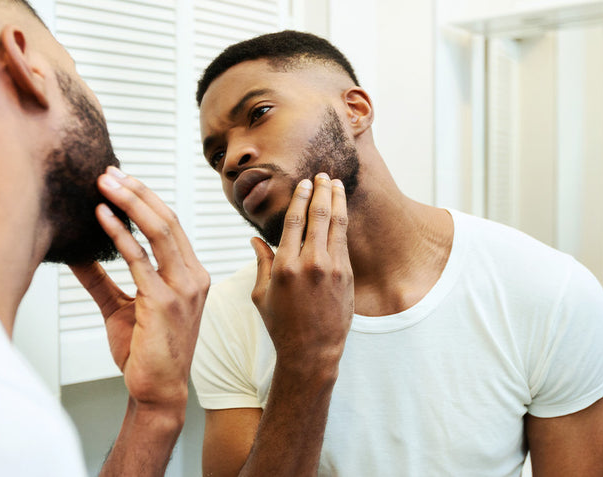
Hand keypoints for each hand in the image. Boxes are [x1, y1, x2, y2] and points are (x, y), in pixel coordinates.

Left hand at [69, 167, 209, 409]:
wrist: (156, 392)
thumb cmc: (145, 353)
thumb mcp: (120, 307)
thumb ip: (101, 278)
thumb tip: (76, 252)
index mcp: (190, 275)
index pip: (170, 224)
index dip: (145, 198)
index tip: (120, 179)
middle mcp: (193, 278)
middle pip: (167, 219)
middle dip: (136, 191)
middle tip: (108, 172)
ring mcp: (183, 289)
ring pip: (159, 231)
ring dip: (129, 203)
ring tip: (104, 184)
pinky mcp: (164, 303)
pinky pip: (140, 260)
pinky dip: (119, 235)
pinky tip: (102, 218)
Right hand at [250, 173, 352, 371]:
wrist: (312, 351)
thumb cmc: (282, 326)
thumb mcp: (262, 295)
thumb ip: (261, 262)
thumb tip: (255, 239)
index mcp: (284, 266)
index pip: (293, 221)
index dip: (300, 198)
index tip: (303, 183)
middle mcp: (309, 263)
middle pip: (317, 215)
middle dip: (321, 191)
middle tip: (322, 175)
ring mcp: (332, 268)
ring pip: (336, 223)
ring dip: (336, 200)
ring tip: (336, 184)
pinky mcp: (346, 275)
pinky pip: (344, 240)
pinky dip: (343, 220)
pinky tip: (342, 209)